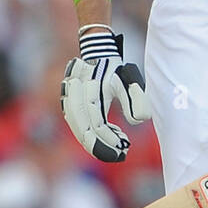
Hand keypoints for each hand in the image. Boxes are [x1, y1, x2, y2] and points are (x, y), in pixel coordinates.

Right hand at [60, 28, 150, 162]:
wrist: (97, 53)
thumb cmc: (115, 69)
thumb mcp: (128, 82)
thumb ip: (136, 100)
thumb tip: (140, 121)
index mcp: (91, 93)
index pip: (98, 126)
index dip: (111, 140)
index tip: (125, 147)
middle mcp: (76, 98)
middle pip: (84, 131)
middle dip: (101, 147)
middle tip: (119, 155)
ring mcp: (69, 101)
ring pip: (78, 129)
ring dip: (95, 141)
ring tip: (114, 147)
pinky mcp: (68, 104)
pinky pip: (76, 124)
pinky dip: (89, 133)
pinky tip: (106, 135)